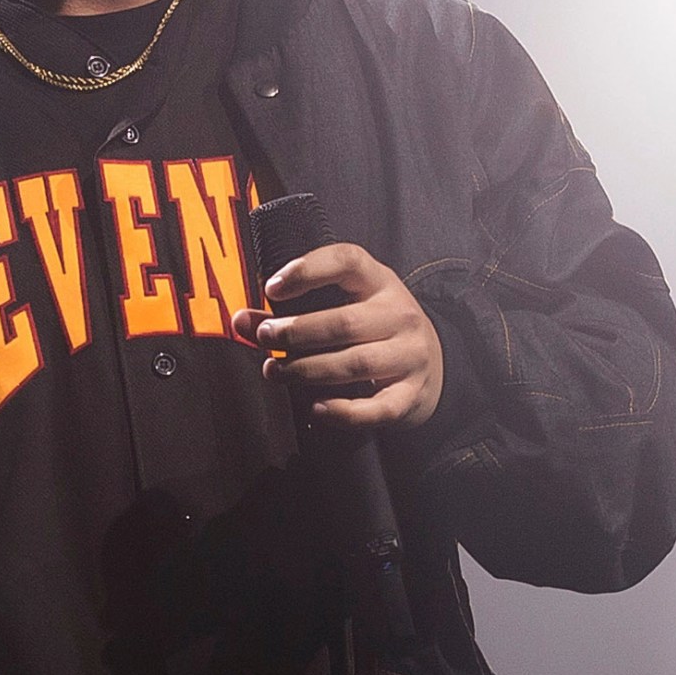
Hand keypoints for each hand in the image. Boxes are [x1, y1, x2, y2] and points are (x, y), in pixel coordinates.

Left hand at [233, 242, 442, 428]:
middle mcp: (400, 315)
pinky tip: (316, 409)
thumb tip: (240, 321)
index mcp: (380, 282)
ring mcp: (410, 355)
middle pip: (345, 322)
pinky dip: (343, 412)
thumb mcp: (343, 307)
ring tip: (277, 371)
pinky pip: (376, 408)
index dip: (307, 269)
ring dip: (308, 370)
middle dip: (297, 331)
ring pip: (356, 363)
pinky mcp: (411, 394)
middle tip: (264, 337)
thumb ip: (289, 313)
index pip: (347, 261)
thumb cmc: (374, 331)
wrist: (435, 365)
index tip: (271, 288)